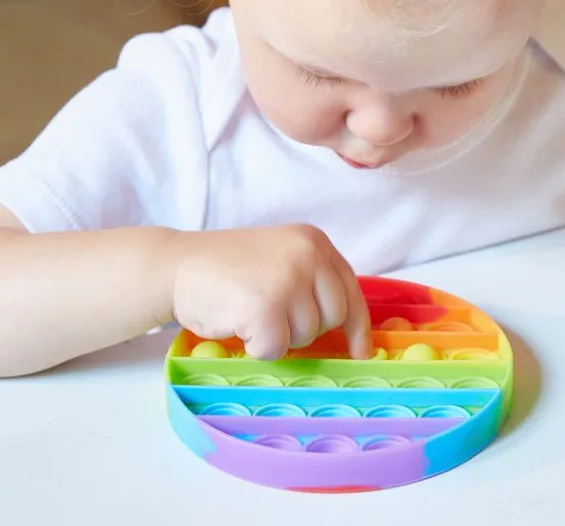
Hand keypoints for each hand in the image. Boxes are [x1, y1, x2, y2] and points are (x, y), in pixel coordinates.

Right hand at [167, 225, 370, 359]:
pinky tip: (239, 323)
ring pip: (306, 335)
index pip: (351, 289)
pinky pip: (277, 348)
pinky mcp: (266, 306)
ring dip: (278, 336)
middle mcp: (308, 254)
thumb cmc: (226, 269)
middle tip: (271, 315)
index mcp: (313, 240)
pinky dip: (257, 347)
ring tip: (249, 312)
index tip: (360, 351)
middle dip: (305, 328)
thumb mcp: (280, 258)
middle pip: (333, 317)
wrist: (176, 264)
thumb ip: (311, 280)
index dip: (358, 326)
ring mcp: (288, 278)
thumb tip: (347, 331)